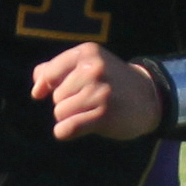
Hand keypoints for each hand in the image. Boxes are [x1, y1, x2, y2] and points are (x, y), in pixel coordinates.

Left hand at [32, 41, 163, 142]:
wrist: (149, 97)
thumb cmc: (111, 82)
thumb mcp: (88, 65)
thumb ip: (57, 69)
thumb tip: (37, 89)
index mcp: (87, 53)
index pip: (48, 73)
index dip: (45, 86)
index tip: (46, 93)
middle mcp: (93, 69)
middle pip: (56, 96)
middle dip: (66, 102)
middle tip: (88, 101)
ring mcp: (99, 92)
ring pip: (60, 113)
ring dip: (69, 117)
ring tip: (89, 112)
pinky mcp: (104, 114)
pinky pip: (67, 128)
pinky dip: (66, 132)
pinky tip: (78, 129)